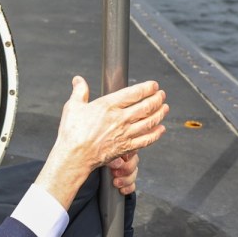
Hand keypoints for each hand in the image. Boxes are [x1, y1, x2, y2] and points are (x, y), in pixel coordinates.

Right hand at [35, 77, 167, 208]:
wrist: (74, 156)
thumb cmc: (72, 132)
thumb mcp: (73, 106)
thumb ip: (79, 91)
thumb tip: (78, 80)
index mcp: (109, 105)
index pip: (134, 93)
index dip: (147, 88)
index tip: (154, 85)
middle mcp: (120, 118)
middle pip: (146, 106)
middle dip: (157, 99)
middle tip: (162, 95)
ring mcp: (125, 134)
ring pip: (149, 122)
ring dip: (160, 114)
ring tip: (165, 108)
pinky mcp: (126, 147)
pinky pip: (146, 140)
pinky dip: (156, 134)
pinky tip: (160, 130)